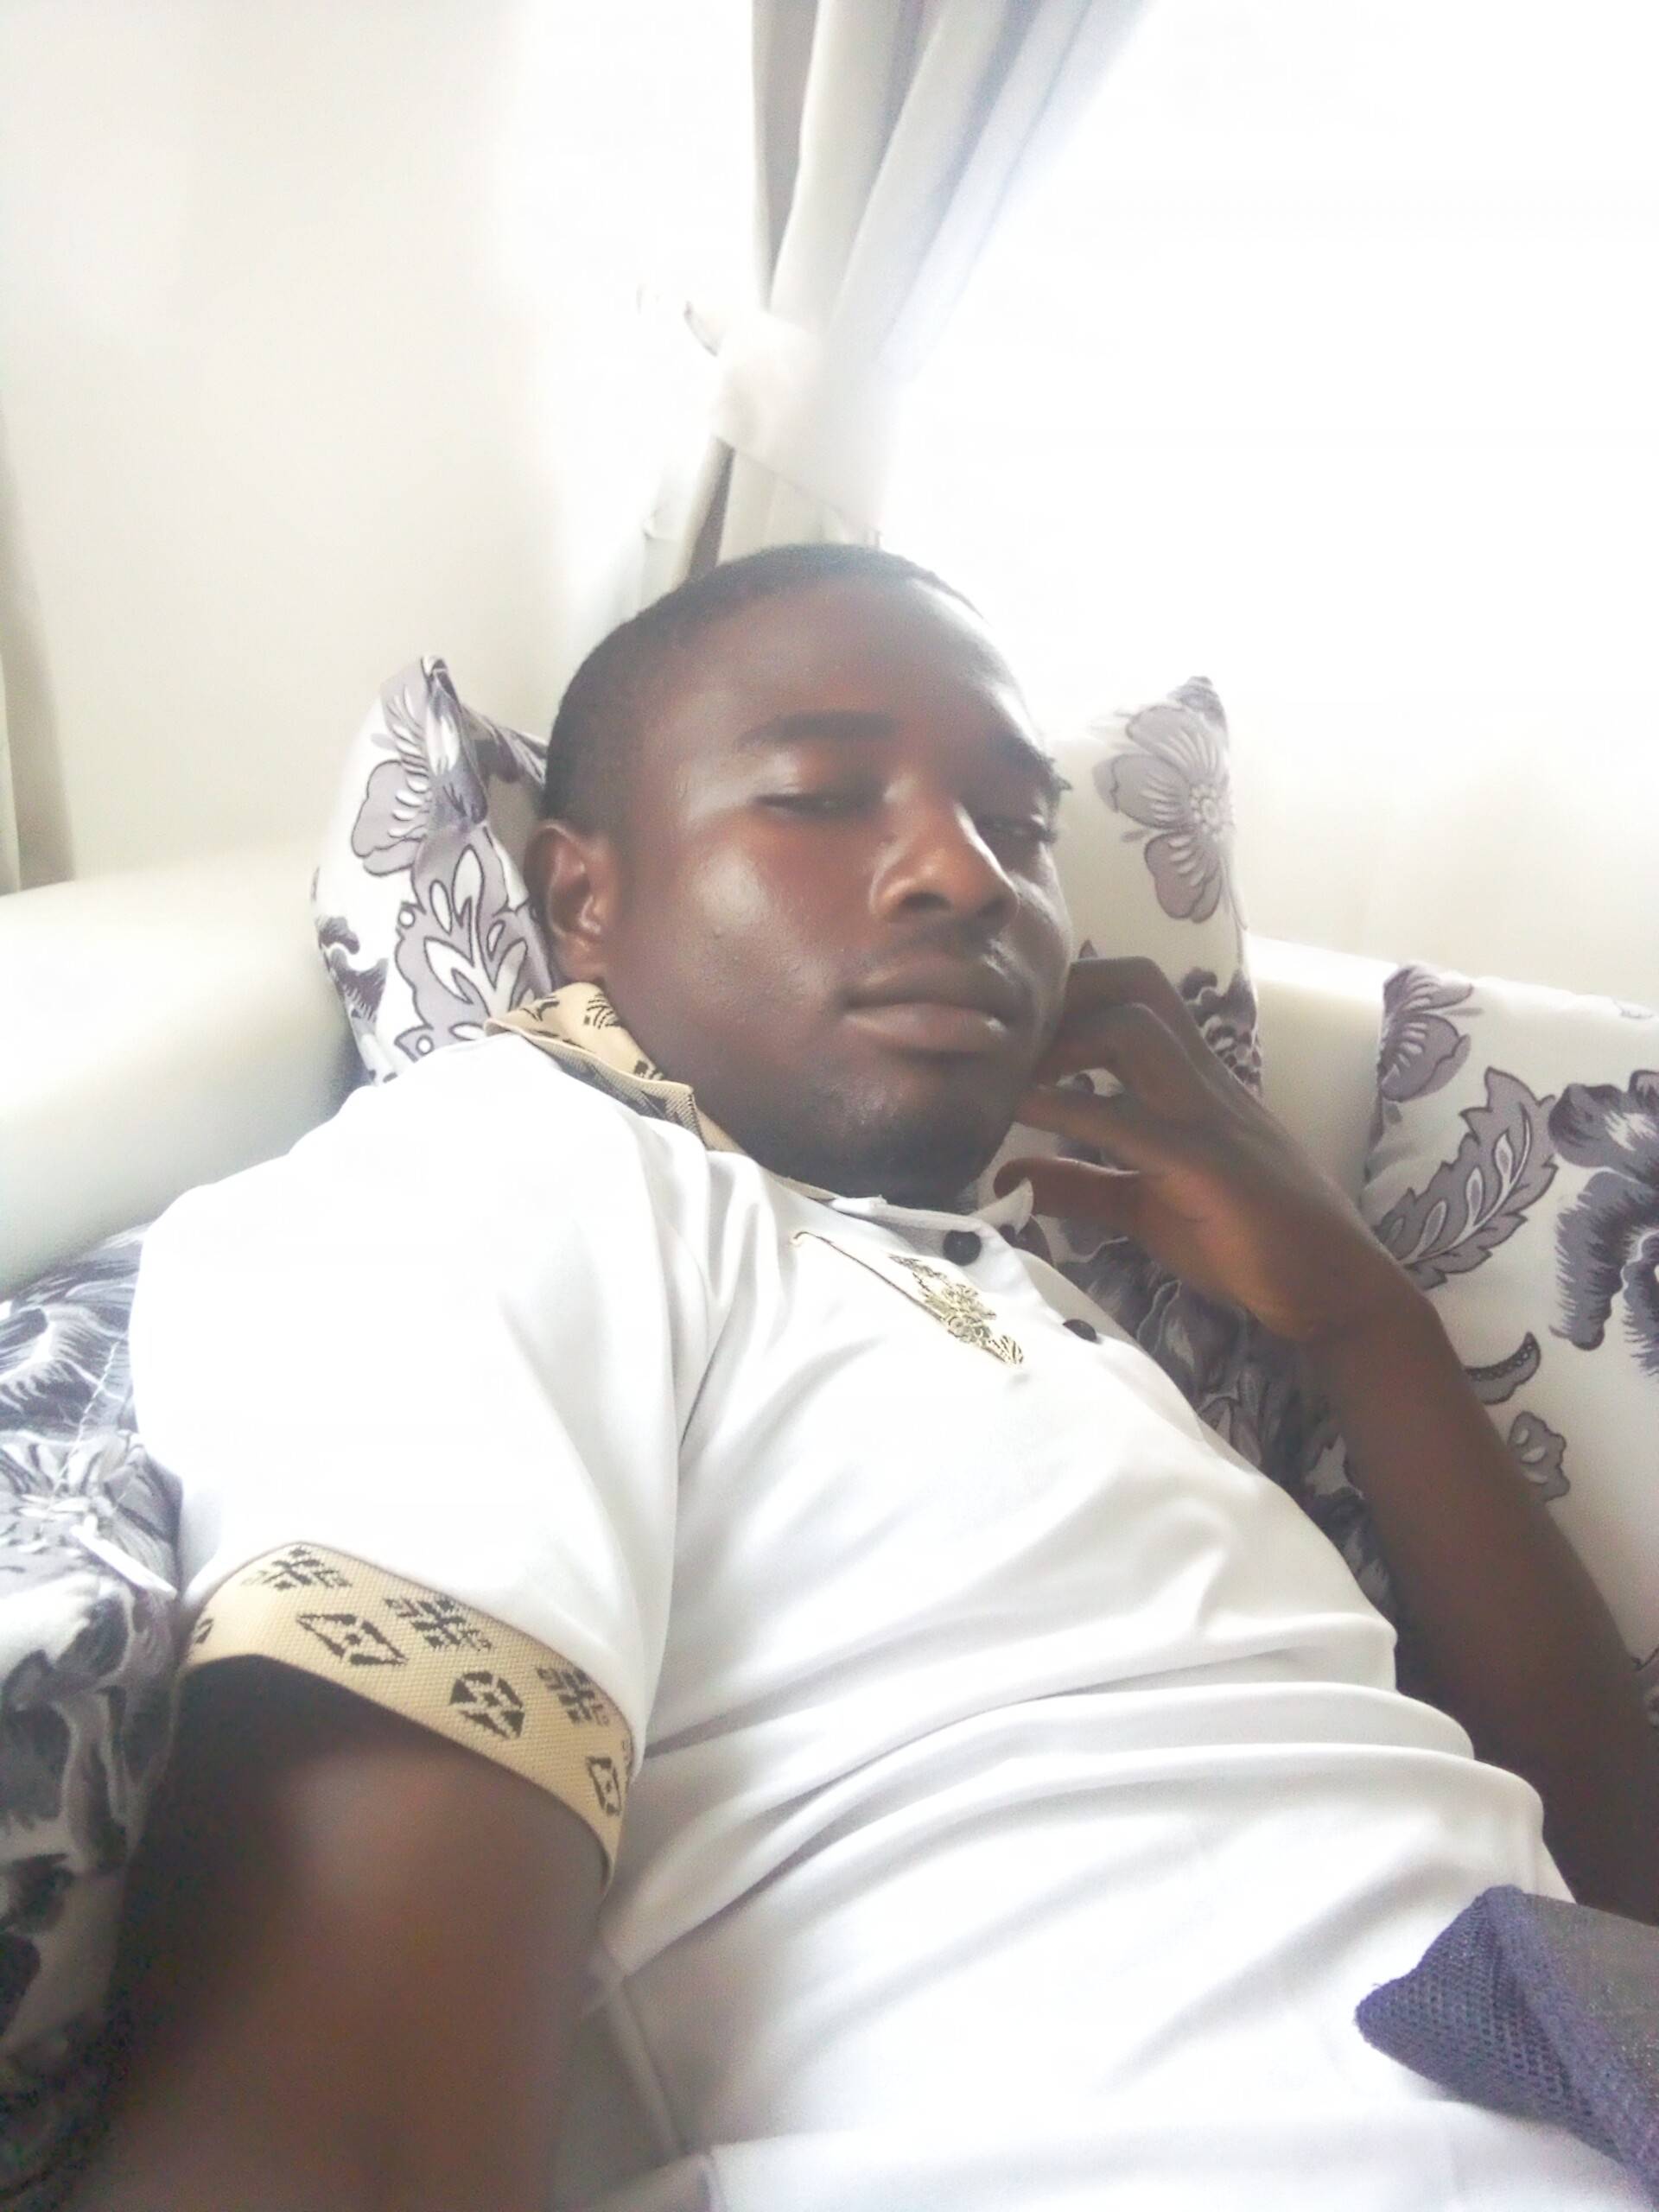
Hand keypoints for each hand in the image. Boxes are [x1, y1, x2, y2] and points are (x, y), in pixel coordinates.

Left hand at [997, 957, 1415, 1348]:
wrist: (1329, 1286)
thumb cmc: (1243, 1238)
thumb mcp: (1141, 1204)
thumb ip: (1078, 1184)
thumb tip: (1007, 1176)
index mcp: (1191, 1081)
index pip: (1137, 996)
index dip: (1074, 990)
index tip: (1014, 1021)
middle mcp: (1201, 1080)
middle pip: (1137, 986)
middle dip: (1067, 988)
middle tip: (1005, 1029)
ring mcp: (1206, 1116)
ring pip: (1136, 1030)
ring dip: (1061, 1039)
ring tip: (1006, 1069)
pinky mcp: (1204, 1164)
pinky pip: (1129, 1120)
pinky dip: (1067, 1108)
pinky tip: (1020, 1114)